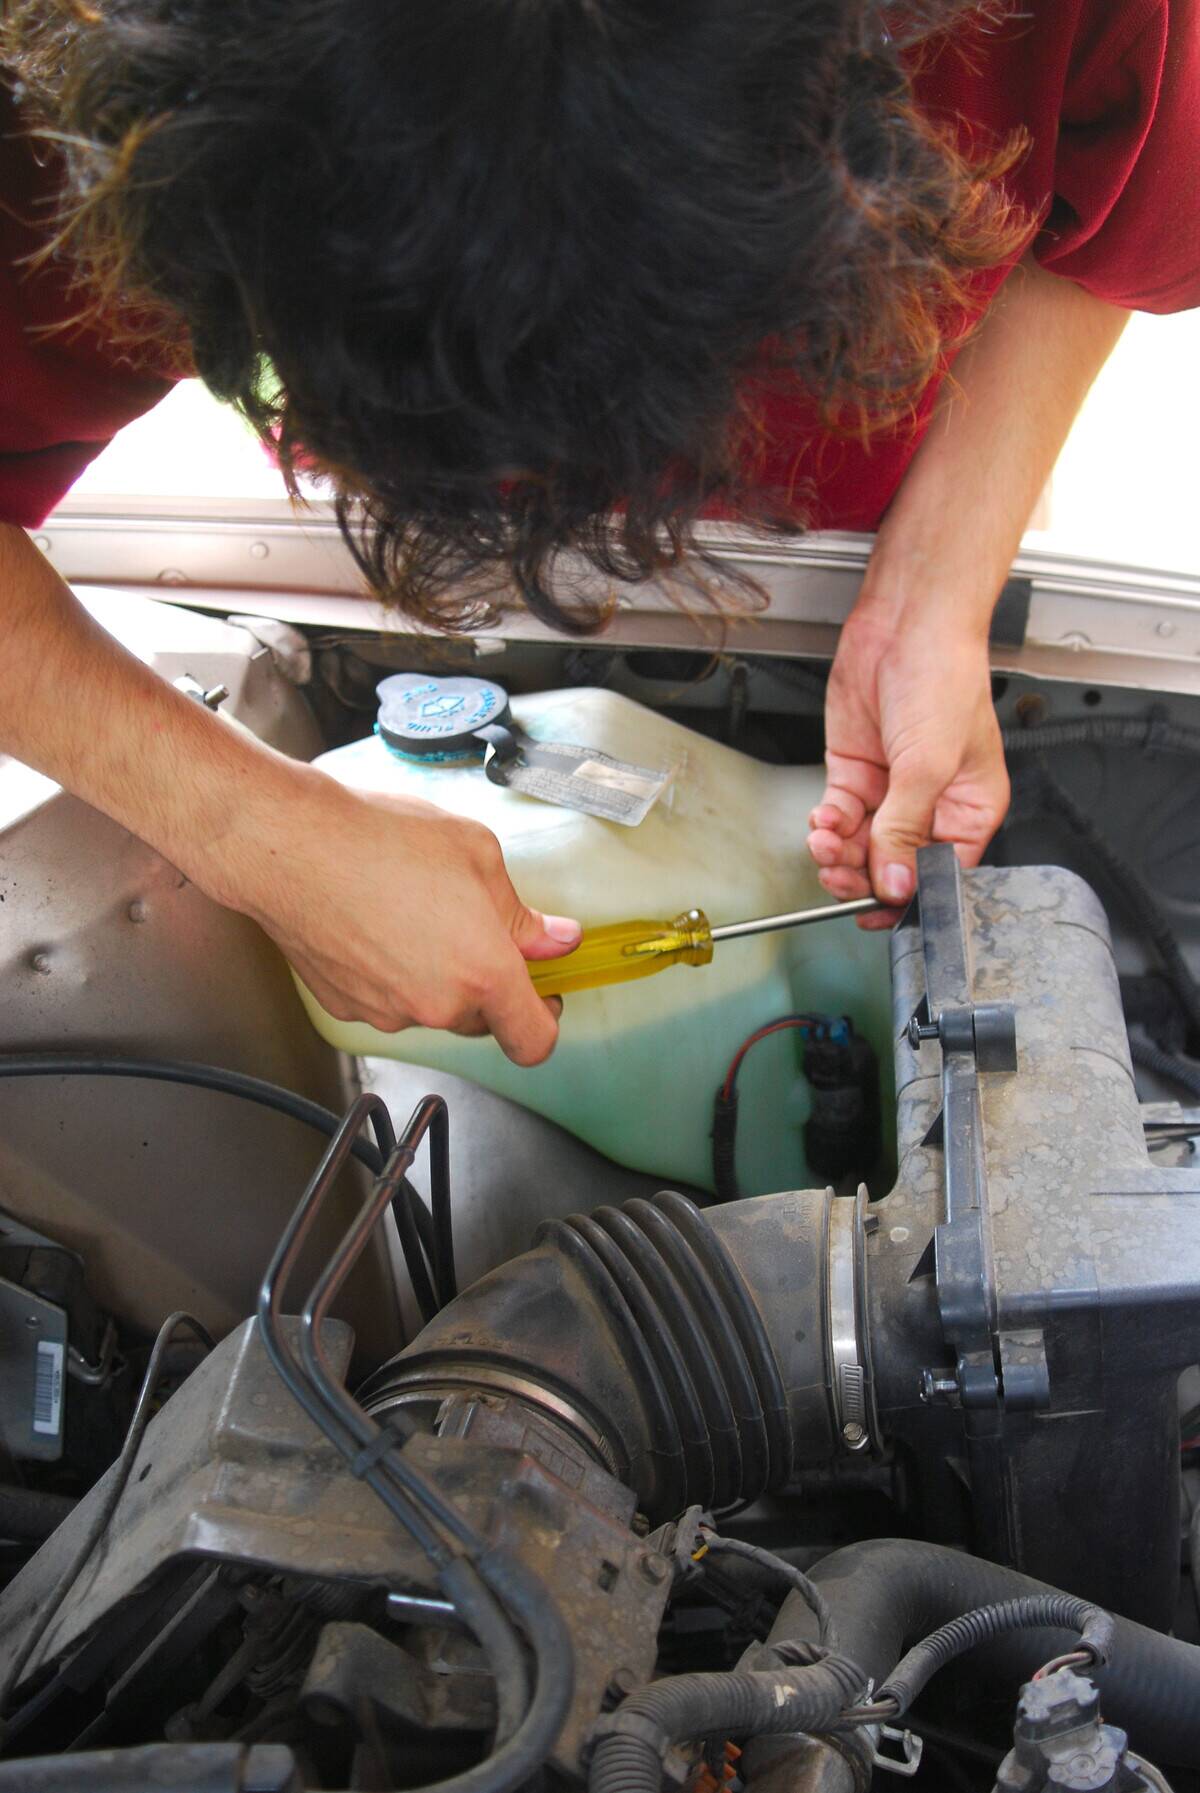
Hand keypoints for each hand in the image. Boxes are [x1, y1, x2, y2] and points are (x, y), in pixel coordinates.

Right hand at [204, 766, 580, 1065]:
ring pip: (431, 1007)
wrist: (289, 844)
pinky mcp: (346, 1007)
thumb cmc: (379, 839)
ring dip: (435, 975)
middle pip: (481, 1020)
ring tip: (413, 911)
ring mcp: (387, 1012)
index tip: (544, 993)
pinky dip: (390, 973)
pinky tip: (376, 923)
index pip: (533, 1039)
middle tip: (474, 928)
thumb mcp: (476, 854)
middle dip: (487, 983)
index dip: (546, 1020)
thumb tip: (555, 938)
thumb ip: (521, 912)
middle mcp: (437, 1005)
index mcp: (483, 972)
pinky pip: (386, 1000)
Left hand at [806, 607, 1007, 925]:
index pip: (940, 874)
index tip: (878, 907)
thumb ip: (907, 828)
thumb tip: (897, 883)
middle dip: (864, 876)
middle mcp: (931, 804)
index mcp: (970, 809)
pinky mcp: (857, 772)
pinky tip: (824, 820)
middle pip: (894, 866)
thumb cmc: (944, 676)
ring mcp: (891, 789)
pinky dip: (828, 825)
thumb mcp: (931, 762)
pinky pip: (840, 817)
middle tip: (841, 876)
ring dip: (840, 853)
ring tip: (827, 843)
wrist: (906, 624)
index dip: (909, 896)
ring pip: (862, 846)